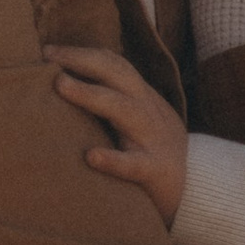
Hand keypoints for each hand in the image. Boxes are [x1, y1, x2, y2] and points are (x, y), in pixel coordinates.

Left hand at [47, 45, 188, 224]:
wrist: (196, 193)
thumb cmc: (149, 152)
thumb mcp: (135, 119)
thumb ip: (110, 102)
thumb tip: (61, 85)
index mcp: (141, 97)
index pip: (114, 64)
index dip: (82, 53)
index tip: (47, 51)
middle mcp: (147, 111)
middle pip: (118, 74)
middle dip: (83, 60)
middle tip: (48, 57)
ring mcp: (153, 139)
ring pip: (123, 109)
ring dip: (90, 94)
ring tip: (61, 86)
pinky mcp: (155, 171)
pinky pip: (133, 164)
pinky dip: (113, 160)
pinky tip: (91, 157)